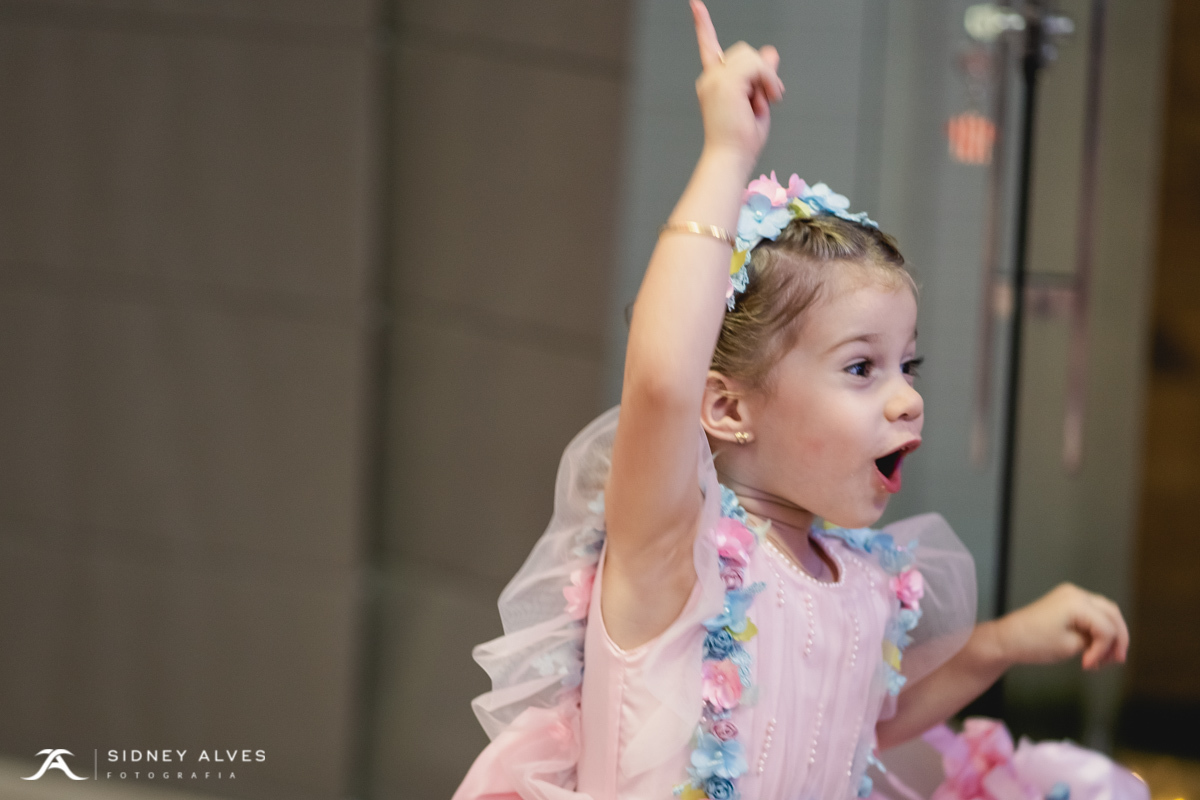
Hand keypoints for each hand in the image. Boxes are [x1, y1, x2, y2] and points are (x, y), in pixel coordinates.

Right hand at [690, 0, 784, 164]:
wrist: (730, 158)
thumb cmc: (742, 140)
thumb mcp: (759, 101)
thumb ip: (763, 76)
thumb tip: (771, 51)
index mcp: (713, 82)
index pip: (708, 46)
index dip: (703, 24)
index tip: (695, 4)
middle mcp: (710, 78)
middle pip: (745, 51)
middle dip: (762, 71)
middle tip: (770, 97)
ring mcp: (715, 79)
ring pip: (751, 56)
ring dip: (767, 77)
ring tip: (768, 100)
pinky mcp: (726, 83)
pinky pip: (756, 66)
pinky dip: (768, 81)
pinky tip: (768, 98)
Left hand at [995, 582, 1129, 670]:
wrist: (1007, 639)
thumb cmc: (1034, 643)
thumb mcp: (1070, 646)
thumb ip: (1094, 642)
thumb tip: (1109, 642)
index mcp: (1076, 602)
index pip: (1107, 628)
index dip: (1104, 650)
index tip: (1089, 665)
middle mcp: (1076, 593)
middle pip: (1113, 615)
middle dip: (1117, 640)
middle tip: (1117, 661)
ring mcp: (1071, 595)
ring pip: (1105, 613)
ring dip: (1109, 636)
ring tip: (1105, 659)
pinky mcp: (1066, 602)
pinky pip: (1092, 614)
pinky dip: (1096, 631)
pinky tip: (1094, 649)